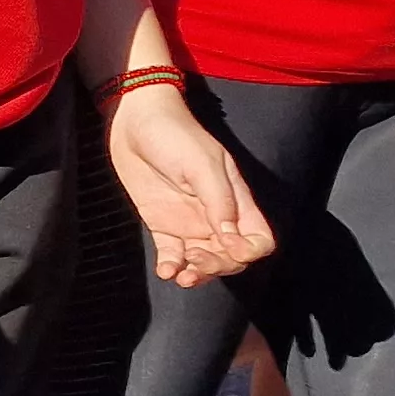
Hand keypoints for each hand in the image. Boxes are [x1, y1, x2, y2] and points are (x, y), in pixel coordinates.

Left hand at [106, 86, 278, 284]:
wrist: (136, 122)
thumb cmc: (175, 136)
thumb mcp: (203, 165)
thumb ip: (220, 202)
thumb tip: (231, 240)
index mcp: (237, 201)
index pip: (259, 240)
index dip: (249, 252)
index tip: (228, 247)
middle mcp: (216, 216)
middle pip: (231, 257)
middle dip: (218, 266)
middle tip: (195, 259)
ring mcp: (189, 221)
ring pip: (204, 261)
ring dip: (198, 273)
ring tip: (181, 273)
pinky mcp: (162, 224)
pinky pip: (172, 254)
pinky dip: (172, 267)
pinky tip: (166, 271)